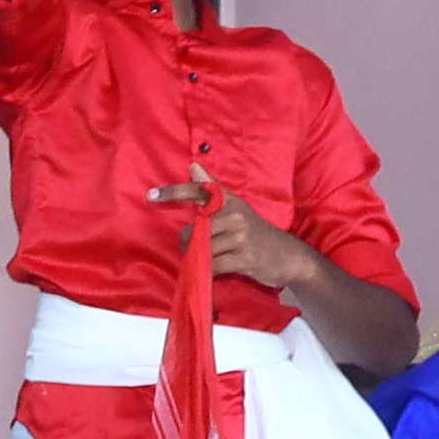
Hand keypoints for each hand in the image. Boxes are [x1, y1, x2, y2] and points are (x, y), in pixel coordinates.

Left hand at [144, 176, 321, 288]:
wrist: (288, 256)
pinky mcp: (244, 258)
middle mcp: (235, 215)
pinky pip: (213, 266)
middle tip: (205, 249)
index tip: (150, 194)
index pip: (199, 192)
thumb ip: (212, 190)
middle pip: (193, 232)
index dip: (174, 192)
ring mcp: (240, 237)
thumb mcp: (236, 208)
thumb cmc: (256, 232)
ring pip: (202, 251)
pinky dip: (210, 271)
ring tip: (216, 259)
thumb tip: (194, 166)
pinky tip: (221, 269)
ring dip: (201, 259)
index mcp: (230, 202)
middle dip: (192, 245)